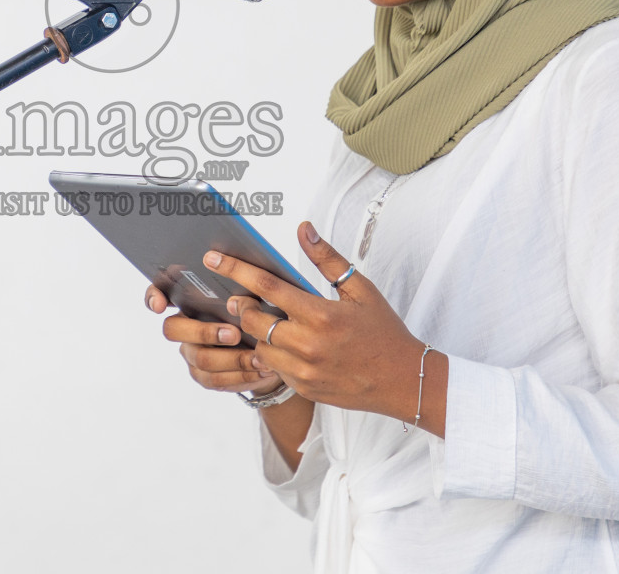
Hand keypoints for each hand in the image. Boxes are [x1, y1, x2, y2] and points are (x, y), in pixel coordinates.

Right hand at [144, 284, 283, 395]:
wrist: (273, 345)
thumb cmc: (258, 312)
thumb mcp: (255, 297)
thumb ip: (244, 295)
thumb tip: (240, 301)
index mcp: (189, 299)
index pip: (158, 291)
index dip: (153, 296)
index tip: (160, 304)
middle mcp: (183, 326)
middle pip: (173, 329)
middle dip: (204, 332)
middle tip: (235, 333)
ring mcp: (191, 352)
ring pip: (201, 358)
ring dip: (232, 358)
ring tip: (258, 357)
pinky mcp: (203, 375)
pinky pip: (216, 379)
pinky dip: (241, 375)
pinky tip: (261, 369)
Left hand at [208, 221, 438, 425]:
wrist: (405, 381)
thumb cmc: (384, 332)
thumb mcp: (361, 290)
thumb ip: (327, 260)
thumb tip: (304, 230)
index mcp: (320, 314)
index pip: (266, 286)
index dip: (235, 270)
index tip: (213, 259)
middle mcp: (307, 344)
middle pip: (252, 319)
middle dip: (240, 305)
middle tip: (240, 298)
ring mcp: (303, 370)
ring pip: (257, 346)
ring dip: (255, 332)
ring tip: (265, 321)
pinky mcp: (303, 388)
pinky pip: (273, 368)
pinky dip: (272, 354)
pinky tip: (284, 345)